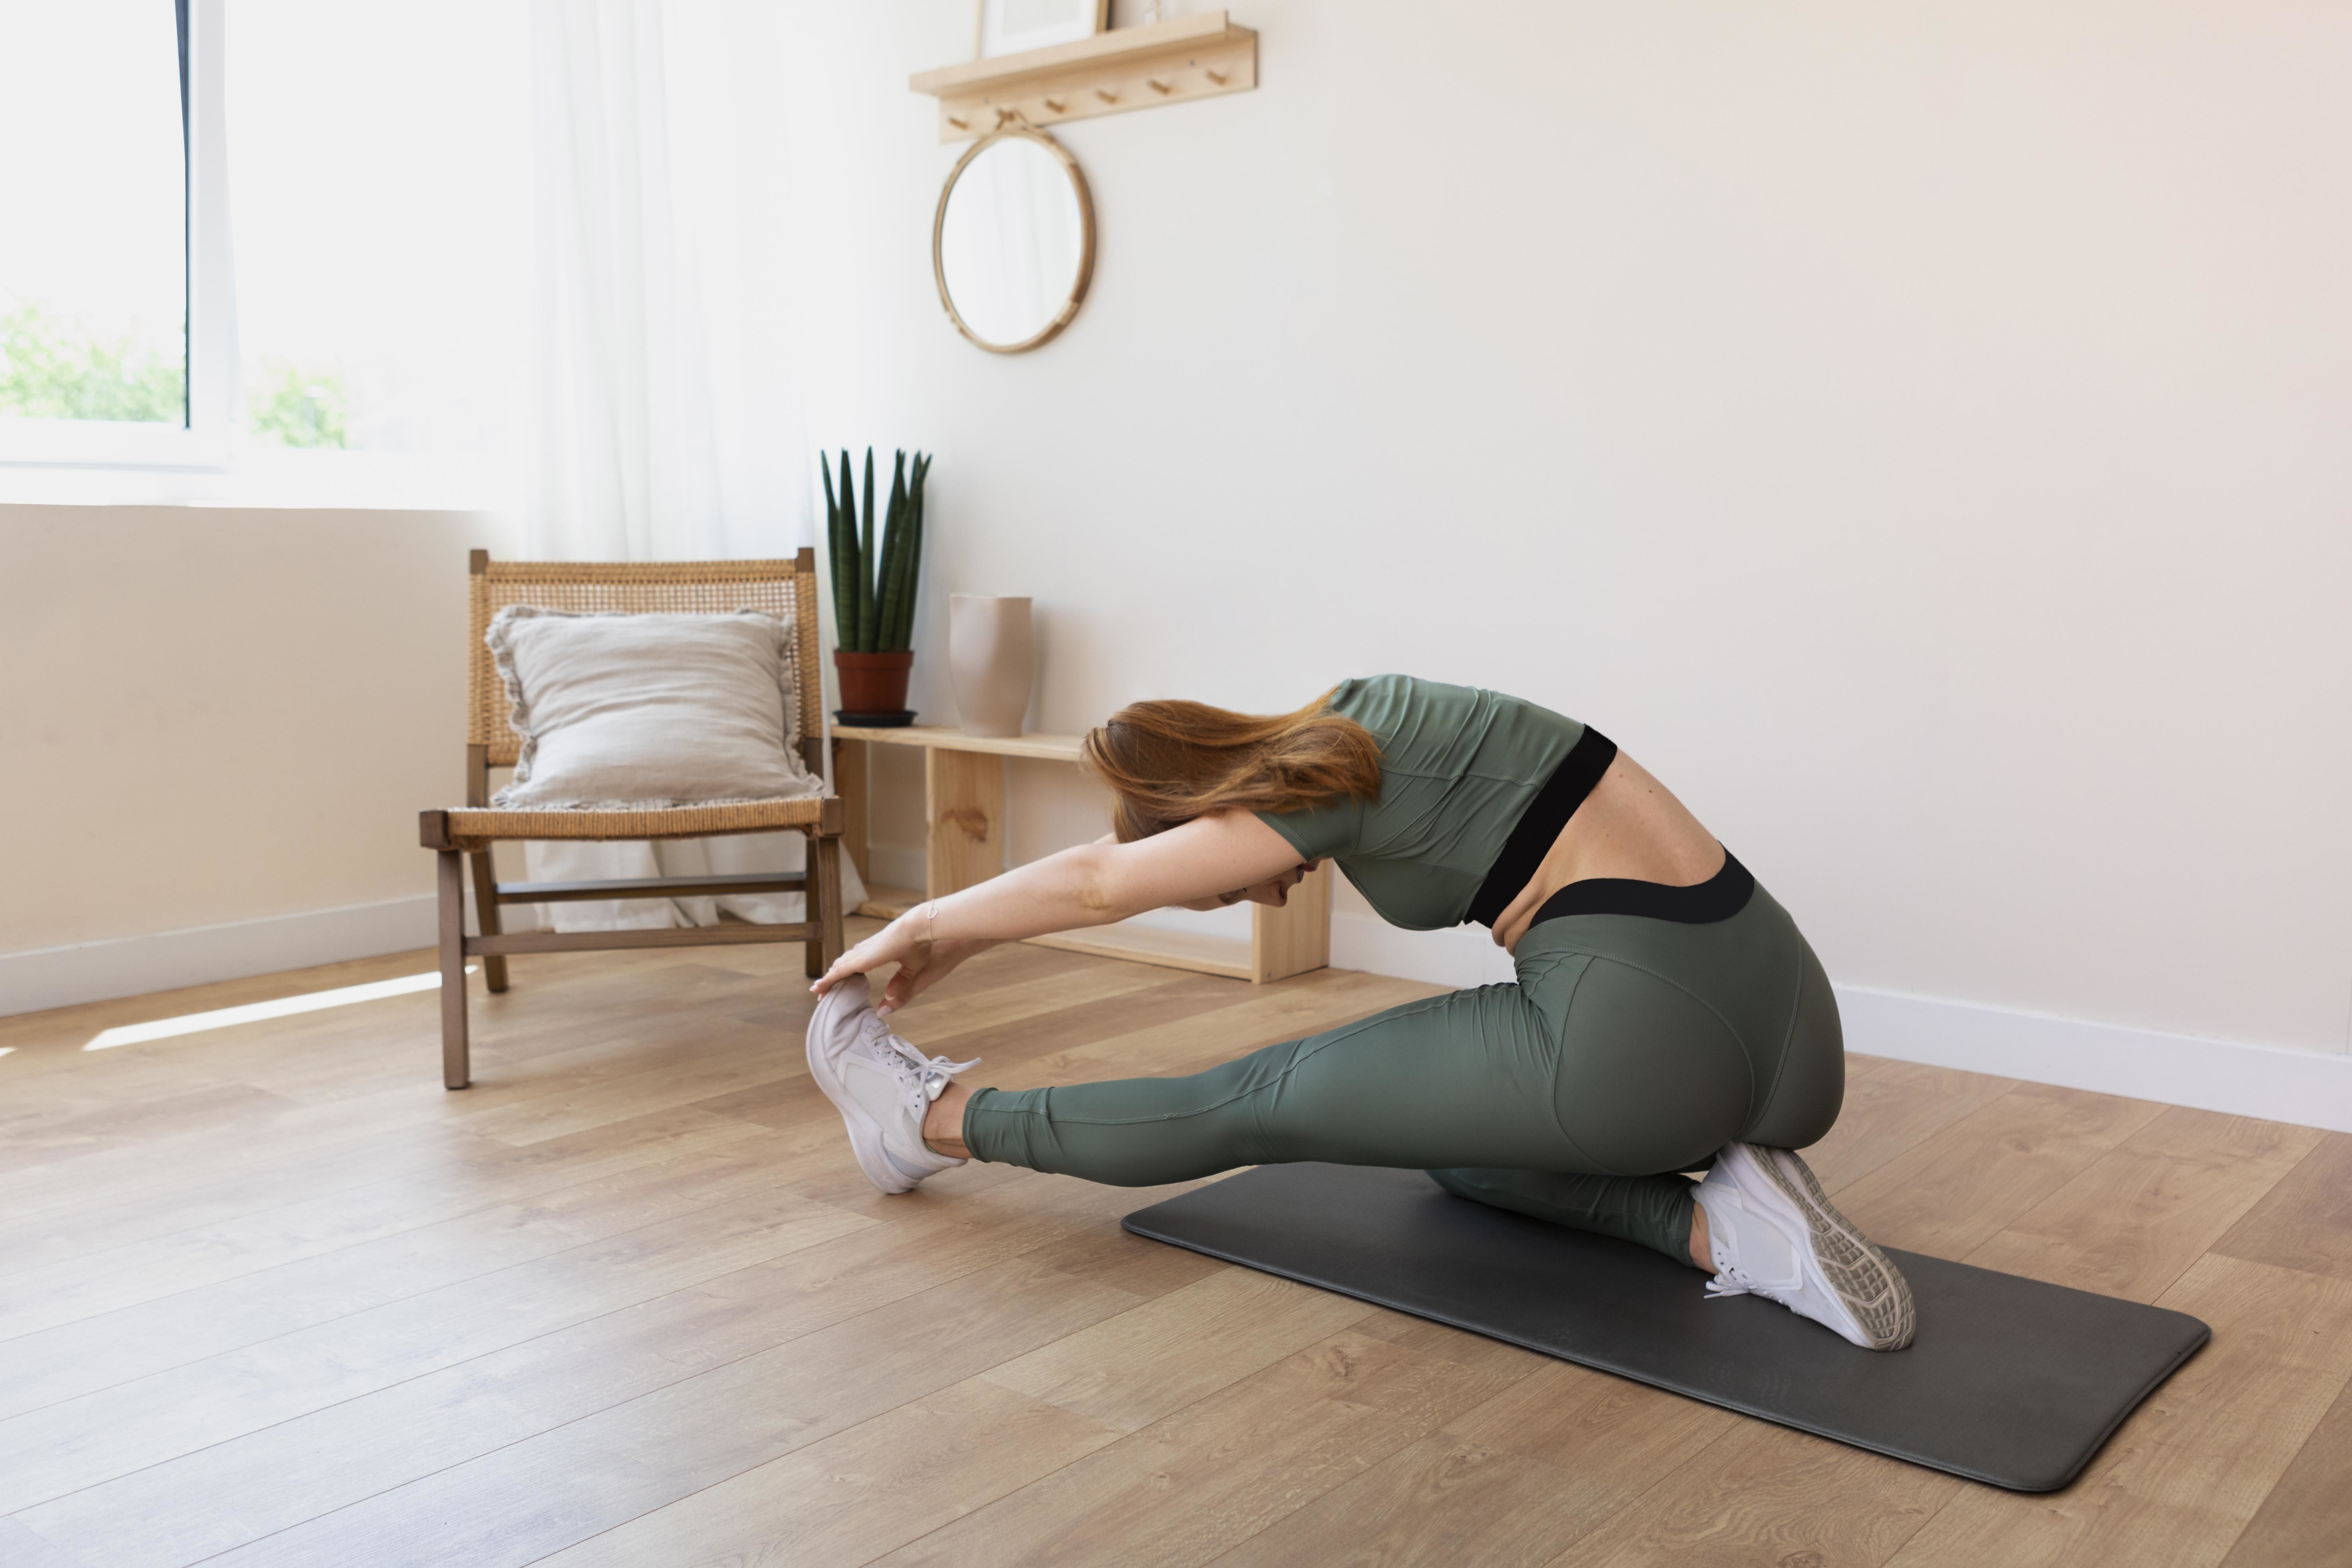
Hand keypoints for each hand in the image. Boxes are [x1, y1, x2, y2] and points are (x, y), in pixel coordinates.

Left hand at [810, 909, 985, 1016]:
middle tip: (825, 987)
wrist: (924, 928)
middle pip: (846, 964)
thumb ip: (901, 989)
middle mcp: (870, 950)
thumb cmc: (926, 946)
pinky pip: (839, 972)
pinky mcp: (862, 958)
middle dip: (836, 976)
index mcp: (882, 950)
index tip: (846, 980)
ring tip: (818, 989)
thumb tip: (886, 1006)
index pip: (861, 961)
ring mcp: (865, 953)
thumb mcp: (913, 973)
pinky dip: (828, 980)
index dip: (852, 971)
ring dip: (829, 979)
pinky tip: (819, 987)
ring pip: (840, 968)